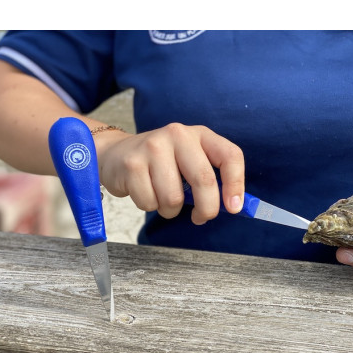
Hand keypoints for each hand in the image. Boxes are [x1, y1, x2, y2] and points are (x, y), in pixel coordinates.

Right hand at [94, 123, 244, 224]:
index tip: (234, 208)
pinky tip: (145, 192)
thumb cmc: (161, 165)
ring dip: (171, 210)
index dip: (236, 184)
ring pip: (174, 198)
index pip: (230, 156)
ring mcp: (153, 147)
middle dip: (207, 208)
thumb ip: (211, 180)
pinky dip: (150, 206)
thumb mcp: (189, 163)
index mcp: (200, 135)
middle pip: (204, 180)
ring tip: (163, 198)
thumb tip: (234, 207)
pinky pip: (149, 203)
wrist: (116, 154)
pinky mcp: (132, 164)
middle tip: (201, 217)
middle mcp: (179, 135)